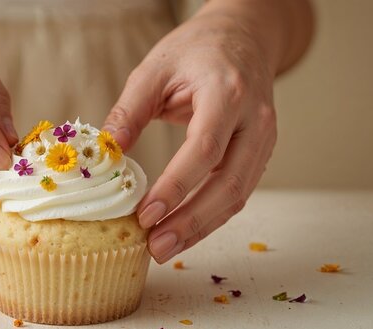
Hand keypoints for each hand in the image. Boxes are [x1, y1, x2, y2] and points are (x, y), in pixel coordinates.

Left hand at [103, 12, 278, 262]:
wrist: (244, 35)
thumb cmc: (197, 50)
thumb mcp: (155, 68)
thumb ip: (129, 110)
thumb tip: (107, 153)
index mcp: (228, 93)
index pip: (204, 149)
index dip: (176, 187)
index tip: (145, 214)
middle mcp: (255, 120)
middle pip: (229, 183)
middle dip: (192, 221)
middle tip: (156, 247)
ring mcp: (265, 138)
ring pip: (238, 195)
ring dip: (202, 227)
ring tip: (166, 249)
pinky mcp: (261, 152)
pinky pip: (239, 191)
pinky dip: (212, 216)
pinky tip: (185, 231)